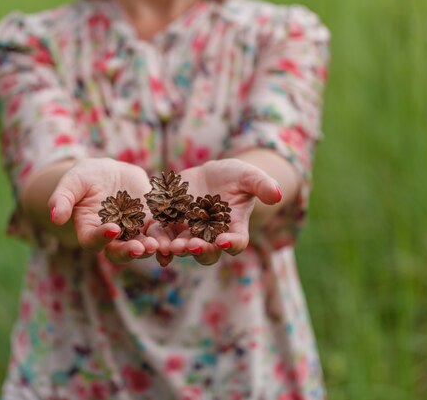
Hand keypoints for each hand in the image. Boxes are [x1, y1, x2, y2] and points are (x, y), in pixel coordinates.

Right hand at [48, 158, 159, 262]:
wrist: (109, 173)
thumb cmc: (85, 178)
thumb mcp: (73, 183)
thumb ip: (62, 199)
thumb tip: (54, 216)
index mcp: (90, 230)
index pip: (93, 240)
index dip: (102, 237)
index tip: (112, 228)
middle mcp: (112, 238)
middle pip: (119, 250)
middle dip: (130, 250)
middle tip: (141, 248)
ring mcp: (132, 232)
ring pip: (142, 245)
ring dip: (152, 248)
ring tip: (161, 246)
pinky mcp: (150, 223)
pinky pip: (160, 233)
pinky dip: (168, 237)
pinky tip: (179, 238)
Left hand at [166, 159, 281, 264]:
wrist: (210, 175)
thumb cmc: (234, 177)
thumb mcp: (249, 176)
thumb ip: (262, 185)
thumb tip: (277, 194)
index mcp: (233, 229)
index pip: (236, 242)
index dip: (231, 243)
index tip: (224, 241)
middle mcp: (211, 237)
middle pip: (207, 252)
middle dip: (199, 250)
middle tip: (191, 246)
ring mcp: (189, 233)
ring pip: (182, 247)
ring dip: (175, 249)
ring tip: (169, 246)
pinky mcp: (169, 225)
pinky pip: (162, 237)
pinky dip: (155, 241)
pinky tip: (149, 241)